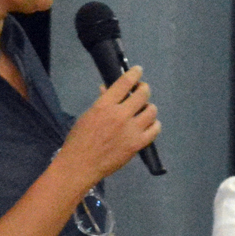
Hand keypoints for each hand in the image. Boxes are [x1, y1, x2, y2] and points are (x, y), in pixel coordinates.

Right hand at [58, 67, 159, 186]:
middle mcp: (120, 115)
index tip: (138, 70)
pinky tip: (150, 124)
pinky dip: (154, 124)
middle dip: (144, 89)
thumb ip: (102, 102)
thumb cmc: (79, 140)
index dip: (134, 74)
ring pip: (152, 111)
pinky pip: (155, 129)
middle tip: (142, 90)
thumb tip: (108, 90)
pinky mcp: (138, 144)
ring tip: (144, 109)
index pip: (124, 83)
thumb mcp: (88, 116)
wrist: (81, 165)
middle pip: (142, 95)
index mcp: (104, 106)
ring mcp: (131, 130)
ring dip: (149, 107)